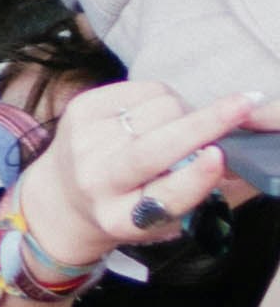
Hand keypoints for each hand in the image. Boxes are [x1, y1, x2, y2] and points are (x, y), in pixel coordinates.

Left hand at [10, 70, 277, 293]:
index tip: (219, 156)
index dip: (194, 176)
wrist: (65, 194)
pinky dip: (161, 96)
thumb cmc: (130, 204)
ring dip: (184, 111)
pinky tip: (156, 113)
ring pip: (155, 108)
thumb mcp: (163, 216)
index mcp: (123, 217)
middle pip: (155, 147)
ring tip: (180, 125)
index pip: (163, 197)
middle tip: (241, 106)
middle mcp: (98, 182)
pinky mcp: (79, 110)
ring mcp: (84, 143)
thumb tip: (234, 159)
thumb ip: (198, 192)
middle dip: (205, 123)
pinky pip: (140, 89)